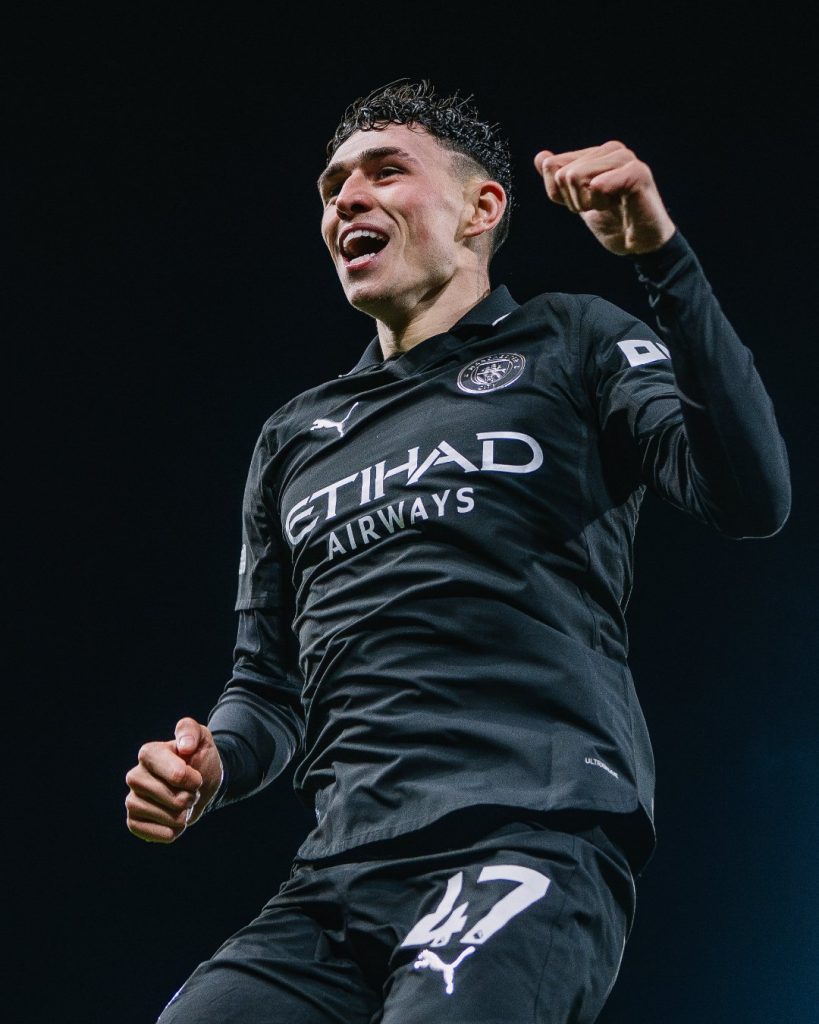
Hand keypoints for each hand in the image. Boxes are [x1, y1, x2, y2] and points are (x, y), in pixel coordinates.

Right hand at [125, 717, 222, 842]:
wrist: (199, 784)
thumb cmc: (198, 759)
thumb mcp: (202, 738)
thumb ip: (191, 731)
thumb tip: (185, 746)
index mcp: (148, 753)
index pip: (178, 775)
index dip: (194, 780)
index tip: (195, 776)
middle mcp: (135, 776)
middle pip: (174, 800)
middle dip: (191, 798)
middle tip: (190, 790)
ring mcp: (132, 799)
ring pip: (168, 818)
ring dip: (184, 815)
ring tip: (182, 804)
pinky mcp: (133, 821)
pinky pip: (158, 834)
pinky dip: (174, 831)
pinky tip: (174, 821)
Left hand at [533, 141, 675, 254]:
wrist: (641, 244)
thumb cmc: (613, 223)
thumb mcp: (578, 202)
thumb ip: (559, 182)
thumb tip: (541, 157)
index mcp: (596, 153)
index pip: (553, 166)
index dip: (562, 195)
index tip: (586, 204)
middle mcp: (610, 149)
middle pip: (562, 174)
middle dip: (575, 201)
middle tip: (601, 208)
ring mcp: (625, 158)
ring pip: (575, 176)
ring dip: (588, 203)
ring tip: (610, 206)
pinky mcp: (636, 172)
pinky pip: (597, 184)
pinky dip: (601, 203)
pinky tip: (620, 205)